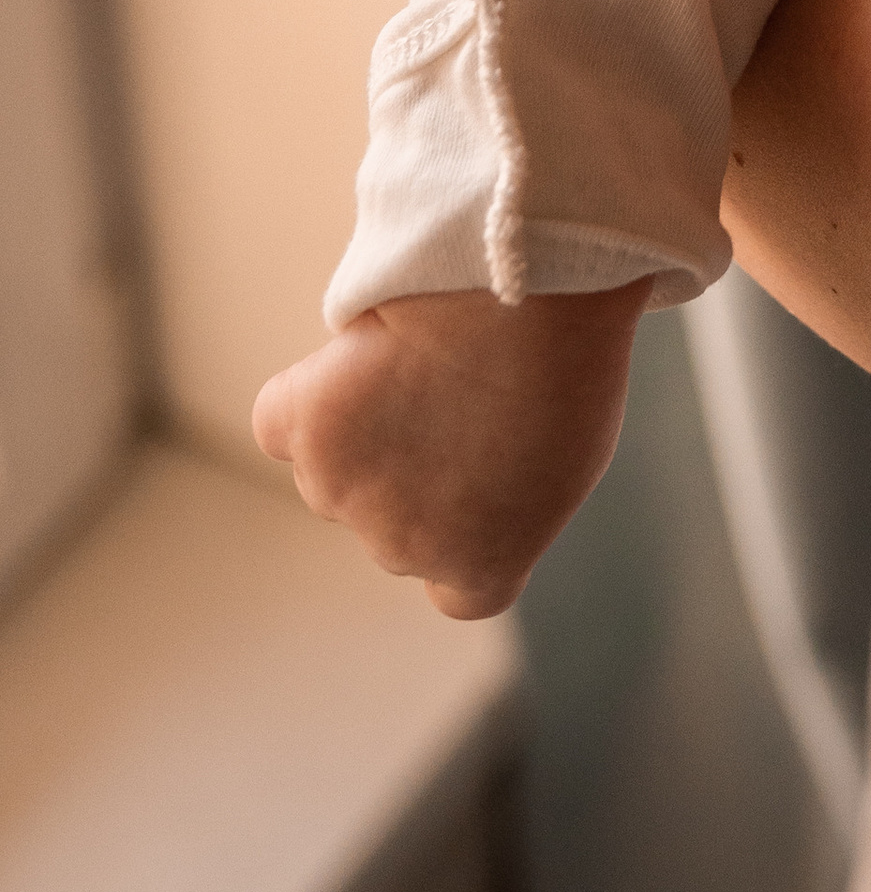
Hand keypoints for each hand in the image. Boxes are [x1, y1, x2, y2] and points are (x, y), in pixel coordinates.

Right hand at [251, 281, 649, 617]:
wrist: (521, 305)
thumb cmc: (566, 368)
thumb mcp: (569, 461)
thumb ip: (509, 502)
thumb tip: (472, 491)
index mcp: (479, 566)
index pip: (455, 586)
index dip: (460, 532)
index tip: (476, 483)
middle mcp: (402, 548)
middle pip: (391, 519)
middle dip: (413, 471)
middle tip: (456, 394)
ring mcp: (342, 491)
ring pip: (332, 470)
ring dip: (361, 430)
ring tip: (420, 363)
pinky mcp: (301, 427)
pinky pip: (280, 419)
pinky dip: (301, 397)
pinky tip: (347, 359)